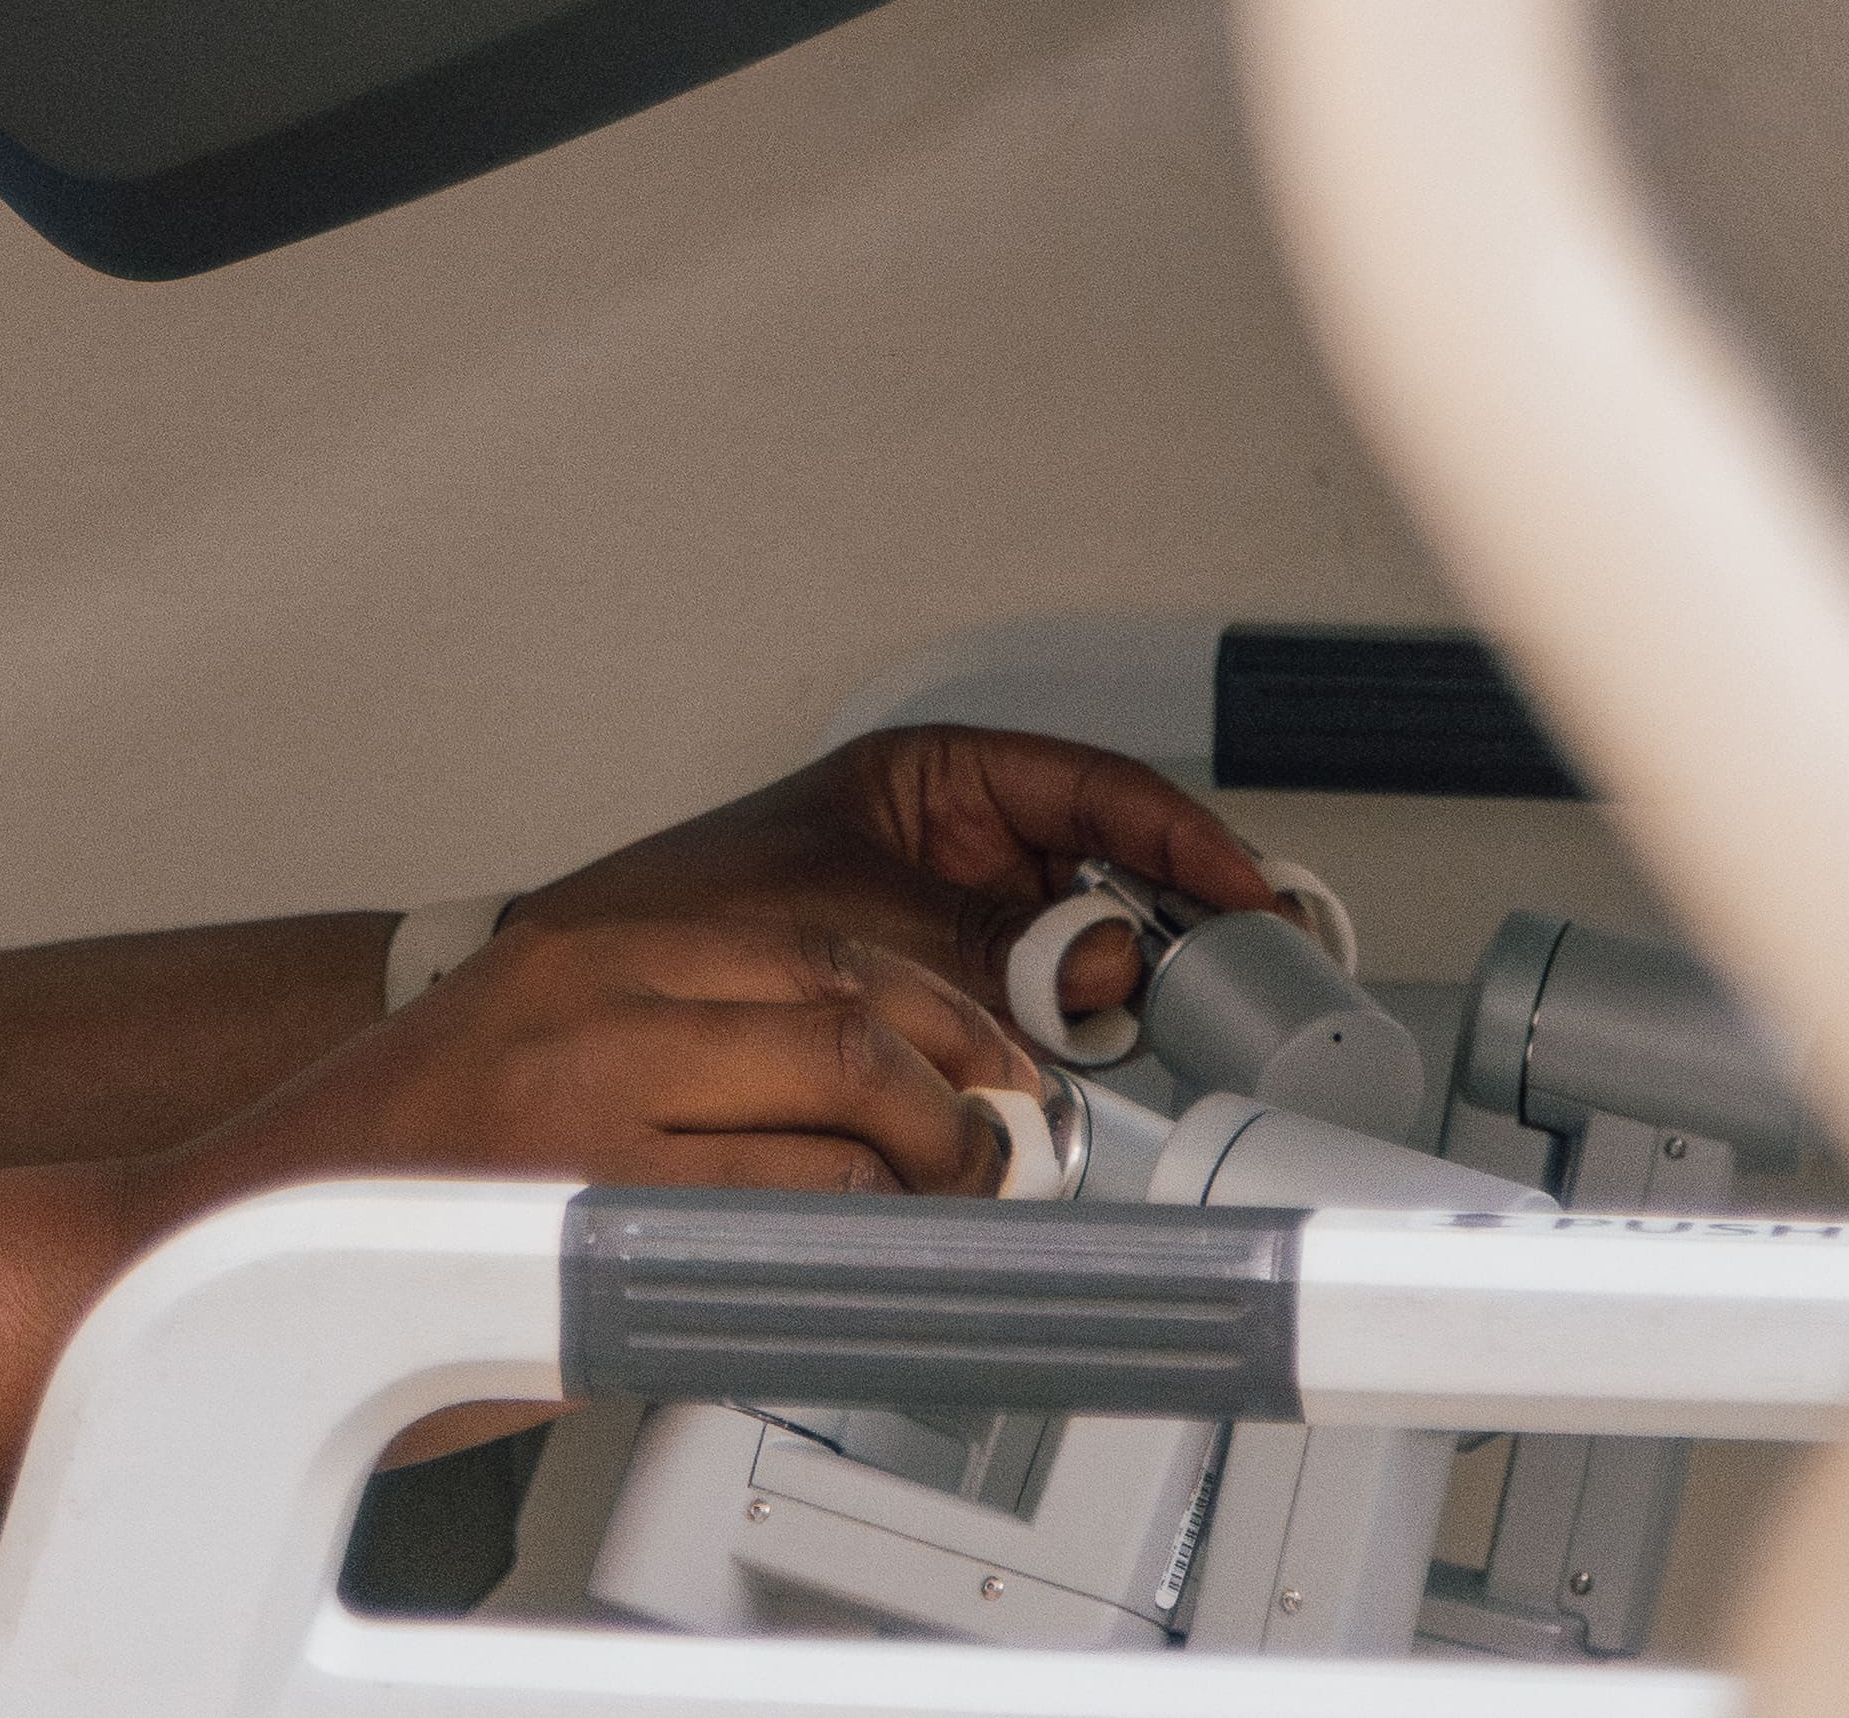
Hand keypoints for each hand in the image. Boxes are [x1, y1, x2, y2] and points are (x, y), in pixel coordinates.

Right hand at [145, 913, 1040, 1221]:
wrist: (229, 1249)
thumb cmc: (373, 1178)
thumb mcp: (517, 1053)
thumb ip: (662, 1052)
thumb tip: (832, 1097)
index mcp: (582, 957)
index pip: (815, 952)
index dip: (934, 1015)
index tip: (986, 1066)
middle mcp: (593, 1012)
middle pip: (851, 1027)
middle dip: (959, 1099)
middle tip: (999, 1152)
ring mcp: (595, 1119)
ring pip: (838, 1130)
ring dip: (920, 1185)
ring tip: (939, 1220)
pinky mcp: (596, 1227)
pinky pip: (780, 1231)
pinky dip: (848, 1252)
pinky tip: (853, 1274)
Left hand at [505, 727, 1289, 1034]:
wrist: (602, 988)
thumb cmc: (688, 912)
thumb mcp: (849, 914)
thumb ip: (977, 944)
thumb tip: (1095, 965)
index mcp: (934, 781)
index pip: (1094, 788)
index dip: (1181, 837)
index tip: (1247, 890)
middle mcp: (956, 847)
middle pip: (1106, 874)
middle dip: (1159, 926)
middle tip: (1216, 979)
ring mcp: (955, 925)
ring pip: (1076, 956)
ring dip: (1107, 997)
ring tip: (1135, 1030)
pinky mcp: (942, 1001)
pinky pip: (1030, 1016)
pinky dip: (1057, 1043)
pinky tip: (1070, 1068)